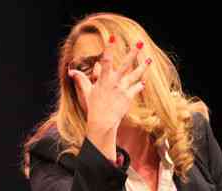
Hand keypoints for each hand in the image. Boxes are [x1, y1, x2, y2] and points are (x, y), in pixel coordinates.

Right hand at [68, 38, 150, 160]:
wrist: (102, 122)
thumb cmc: (93, 107)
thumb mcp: (87, 92)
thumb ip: (81, 79)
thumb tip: (71, 72)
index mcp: (103, 80)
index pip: (106, 61)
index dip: (109, 48)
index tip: (112, 36)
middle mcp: (114, 82)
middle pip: (125, 65)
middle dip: (133, 53)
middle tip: (139, 42)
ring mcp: (123, 89)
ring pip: (135, 75)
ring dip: (143, 66)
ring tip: (150, 59)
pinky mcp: (128, 97)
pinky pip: (137, 88)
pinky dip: (140, 85)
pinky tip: (144, 82)